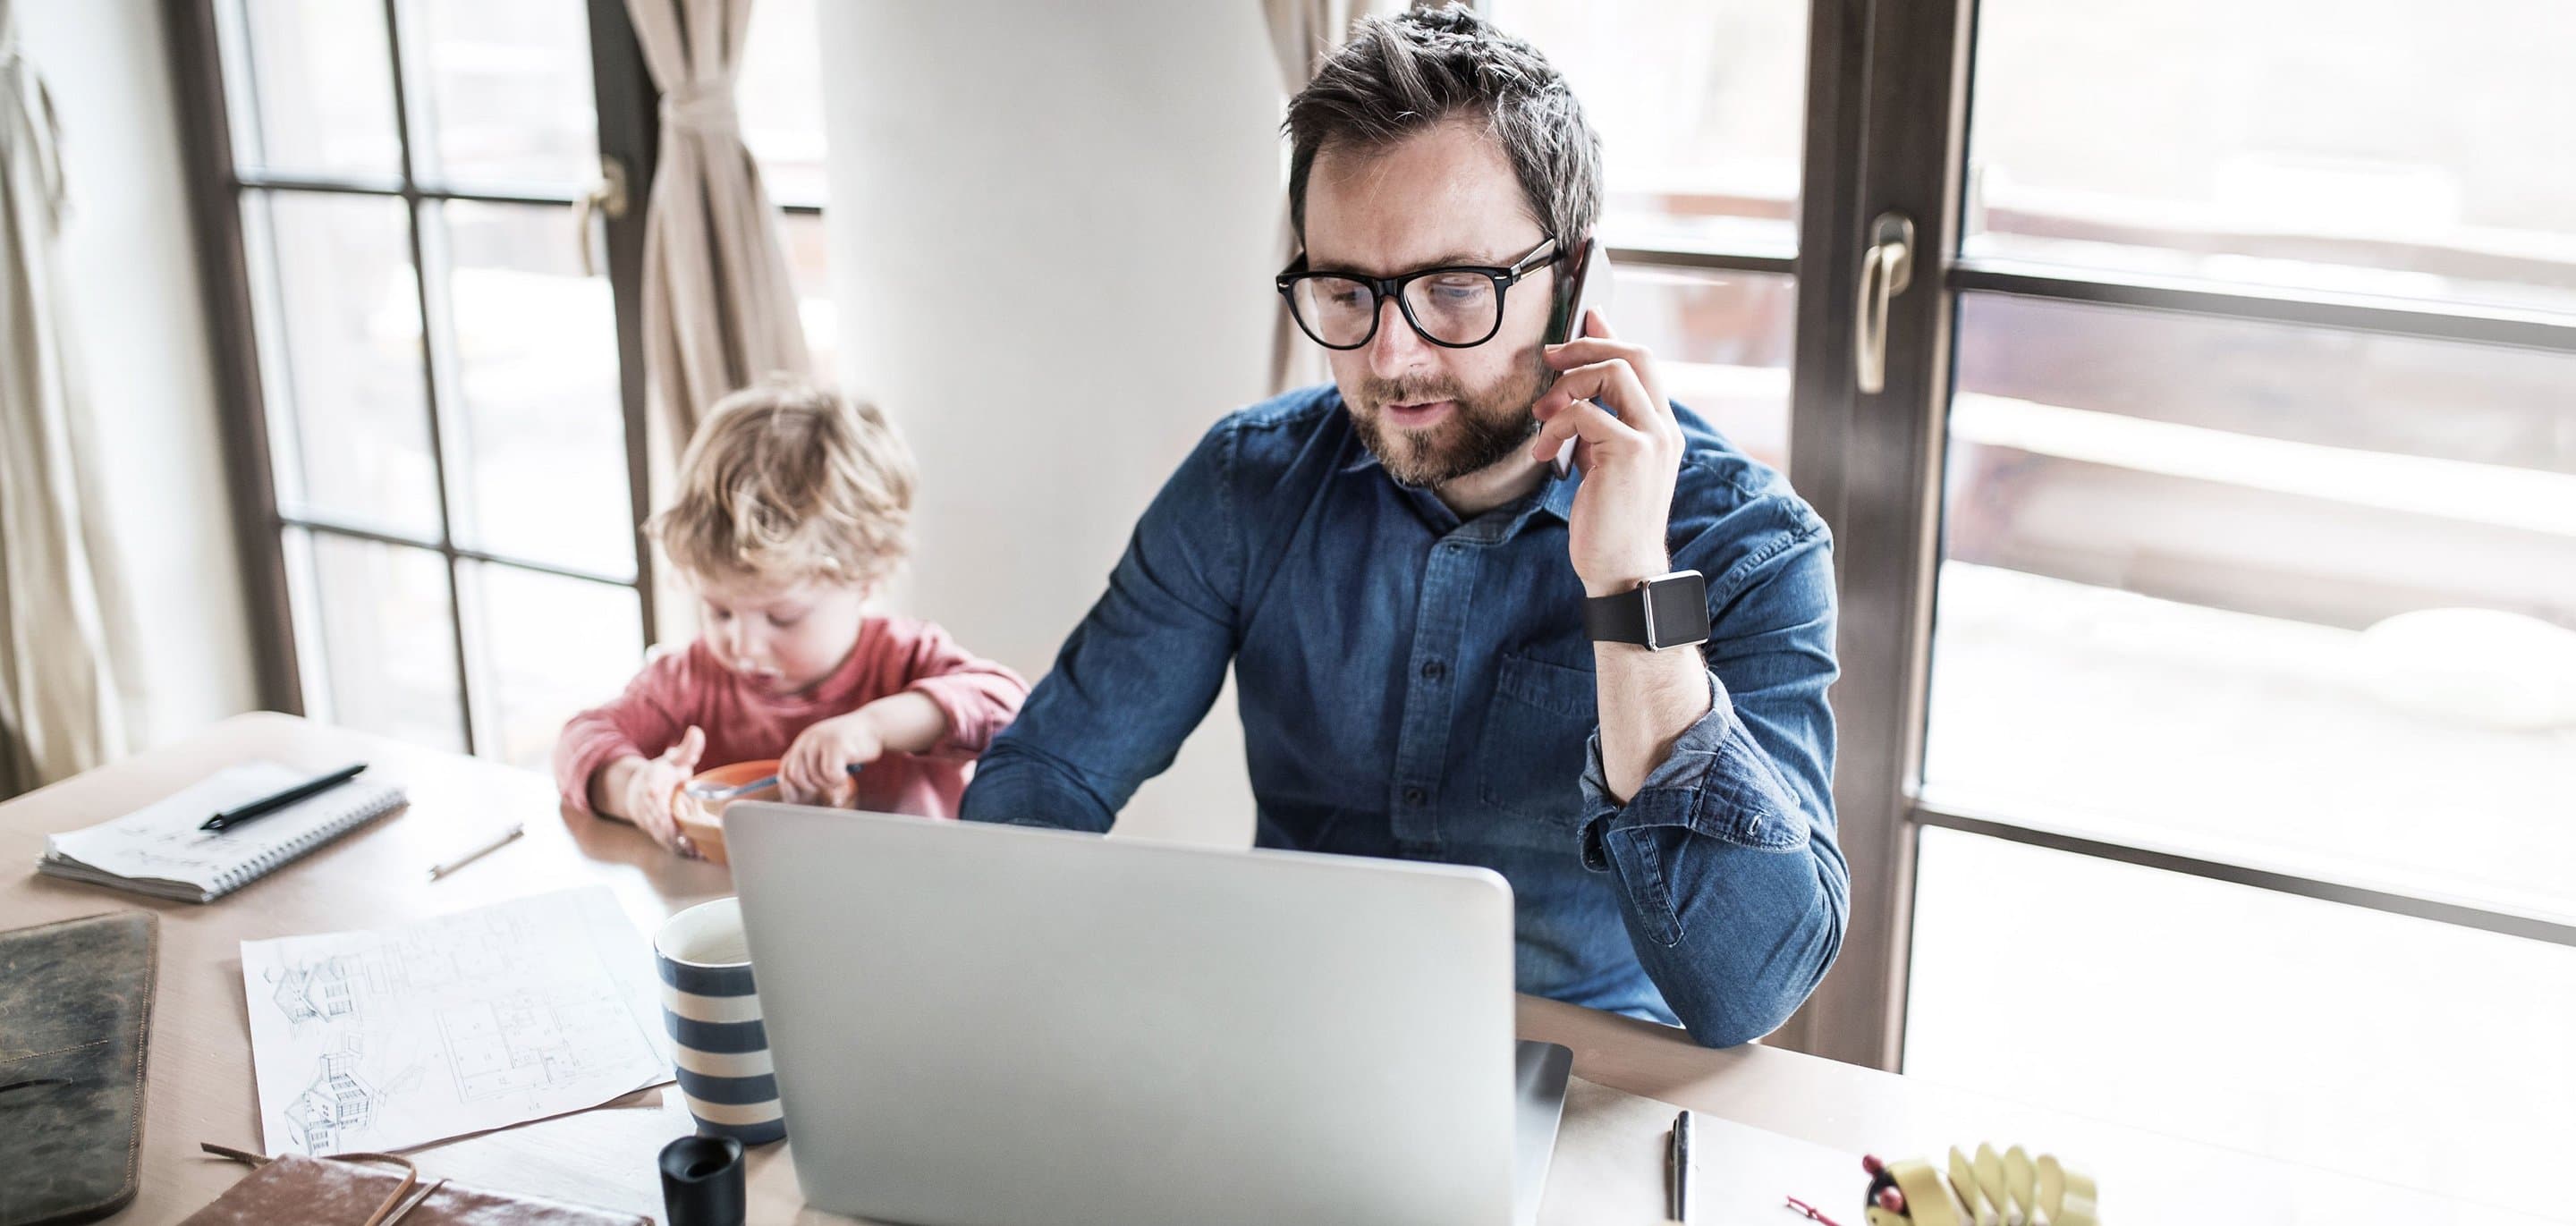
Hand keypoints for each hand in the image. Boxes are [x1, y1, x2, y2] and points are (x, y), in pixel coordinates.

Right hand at [617, 726, 705, 857]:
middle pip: (659, 819)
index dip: (658, 797)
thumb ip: (687, 749)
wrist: (636, 791)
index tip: (662, 803)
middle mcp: (650, 806)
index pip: (653, 793)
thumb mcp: (673, 760)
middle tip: (694, 838)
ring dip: (681, 844)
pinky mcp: (658, 833)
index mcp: (653, 784)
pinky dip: (682, 850)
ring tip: (701, 851)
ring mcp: (652, 821)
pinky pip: (669, 843)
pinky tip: (699, 855)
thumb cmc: (661, 775)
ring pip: (665, 835)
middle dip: (674, 830)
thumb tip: (696, 732)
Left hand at [780, 711, 881, 806]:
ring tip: (842, 775)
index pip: (785, 770)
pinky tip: (847, 773)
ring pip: (816, 778)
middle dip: (811, 788)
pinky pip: (831, 775)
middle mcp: (808, 739)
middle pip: (797, 777)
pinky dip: (840, 780)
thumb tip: (795, 797)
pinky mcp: (836, 745)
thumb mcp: (826, 752)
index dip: (790, 789)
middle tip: (827, 785)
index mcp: (803, 742)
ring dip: (830, 784)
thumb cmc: (853, 745)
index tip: (801, 800)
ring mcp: (821, 741)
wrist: (876, 725)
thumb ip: (811, 766)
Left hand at [1525, 309, 1682, 596]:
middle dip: (1585, 348)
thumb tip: (1577, 389)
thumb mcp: (1605, 464)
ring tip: (1542, 418)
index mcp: (1661, 428)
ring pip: (1612, 372)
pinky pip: (1585, 412)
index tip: (1586, 318)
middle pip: (1634, 354)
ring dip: (1566, 387)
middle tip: (1549, 359)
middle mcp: (1665, 428)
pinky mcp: (1631, 453)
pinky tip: (1545, 453)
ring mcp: (1652, 438)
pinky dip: (1556, 425)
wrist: (1623, 570)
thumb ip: (1599, 425)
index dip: (1611, 334)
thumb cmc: (1609, 523)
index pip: (1644, 361)